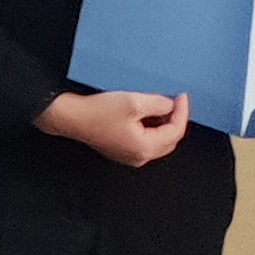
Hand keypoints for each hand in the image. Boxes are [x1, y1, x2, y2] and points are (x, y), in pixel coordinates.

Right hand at [37, 88, 191, 166]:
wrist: (72, 118)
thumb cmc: (98, 112)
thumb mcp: (134, 102)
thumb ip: (159, 104)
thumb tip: (171, 106)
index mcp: (144, 148)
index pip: (175, 132)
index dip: (182, 112)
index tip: (182, 97)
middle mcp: (139, 157)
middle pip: (170, 140)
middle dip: (175, 120)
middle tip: (175, 101)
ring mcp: (129, 156)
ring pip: (158, 141)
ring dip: (163, 124)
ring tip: (162, 105)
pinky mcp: (122, 150)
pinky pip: (145, 141)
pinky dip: (151, 128)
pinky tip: (147, 113)